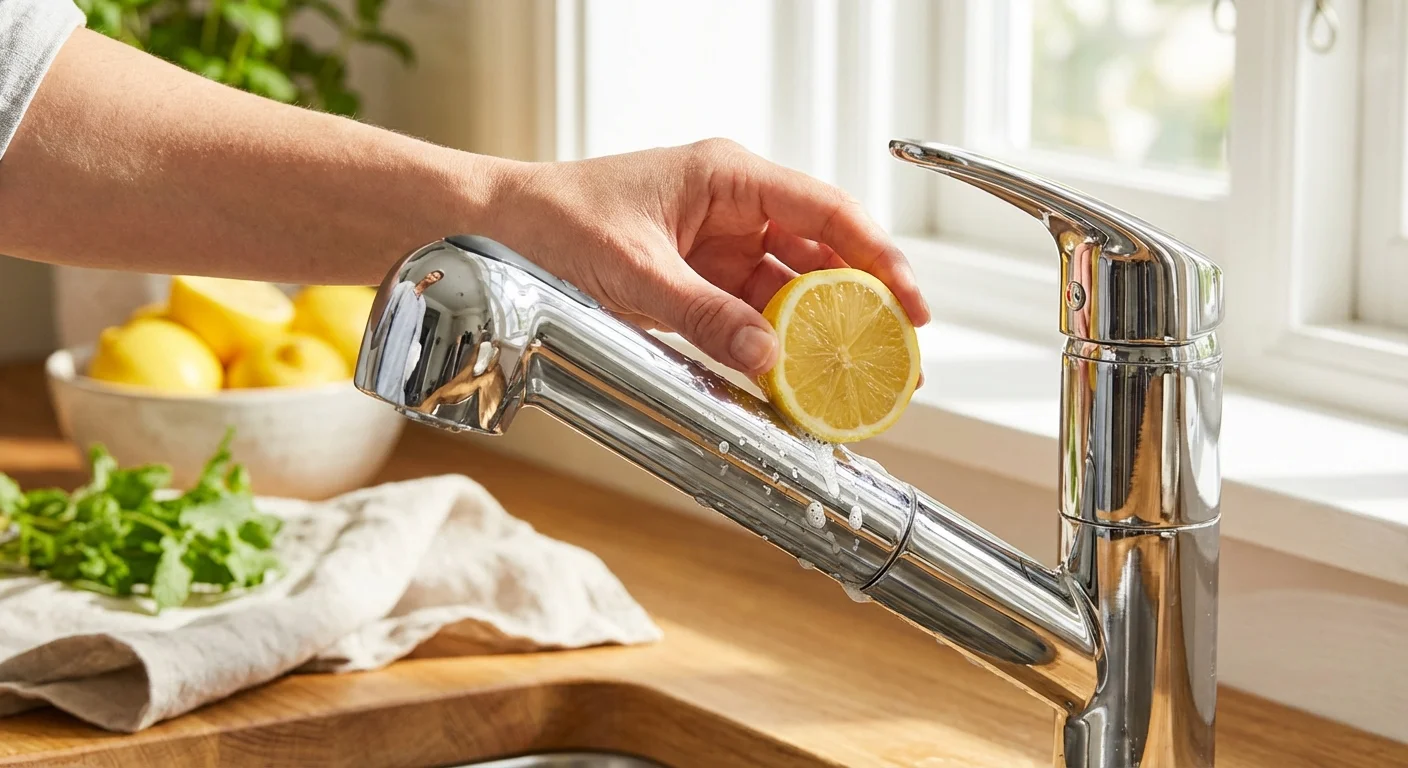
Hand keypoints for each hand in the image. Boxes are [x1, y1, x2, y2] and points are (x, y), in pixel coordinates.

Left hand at [478, 139, 930, 375]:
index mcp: (726, 177)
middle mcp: (731, 207)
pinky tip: (796, 376)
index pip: (824, 212)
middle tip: (896, 355)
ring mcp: (715, 246)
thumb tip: (771, 355)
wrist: (495, 230)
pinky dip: (774, 344)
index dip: (878, 256)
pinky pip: (750, 313)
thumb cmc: (553, 221)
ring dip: (821, 331)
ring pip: (789, 289)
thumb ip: (705, 316)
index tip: (911, 302)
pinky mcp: (697, 281)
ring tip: (857, 377)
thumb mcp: (633, 272)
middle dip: (862, 303)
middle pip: (819, 254)